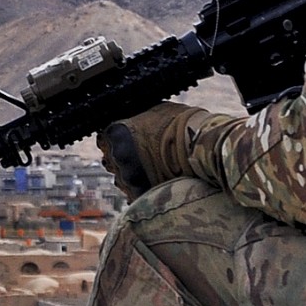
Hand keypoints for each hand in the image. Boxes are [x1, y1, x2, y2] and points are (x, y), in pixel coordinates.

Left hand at [98, 102, 217, 195]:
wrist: (200, 146)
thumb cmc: (182, 124)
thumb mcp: (156, 111)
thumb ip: (139, 118)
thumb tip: (137, 120)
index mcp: (115, 133)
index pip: (105, 140)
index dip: (117, 142)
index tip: (128, 143)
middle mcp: (116, 156)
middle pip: (112, 161)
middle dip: (124, 161)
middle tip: (144, 158)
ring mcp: (126, 177)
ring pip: (123, 179)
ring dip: (134, 176)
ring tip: (155, 170)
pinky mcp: (139, 194)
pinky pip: (136, 194)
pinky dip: (145, 191)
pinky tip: (159, 182)